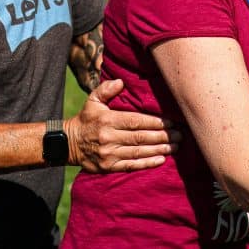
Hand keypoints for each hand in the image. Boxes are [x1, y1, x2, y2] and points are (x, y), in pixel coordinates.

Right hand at [64, 79, 178, 172]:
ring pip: (138, 151)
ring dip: (159, 149)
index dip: (155, 122)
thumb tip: (121, 82)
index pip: (136, 121)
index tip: (172, 122)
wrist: (68, 143)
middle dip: (163, 136)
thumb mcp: (92, 100)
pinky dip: (147, 163)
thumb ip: (106, 89)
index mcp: (107, 120)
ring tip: (176, 146)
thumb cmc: (86, 119)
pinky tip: (161, 160)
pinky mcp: (109, 167)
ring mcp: (109, 154)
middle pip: (140, 137)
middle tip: (180, 134)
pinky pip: (131, 165)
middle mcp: (109, 137)